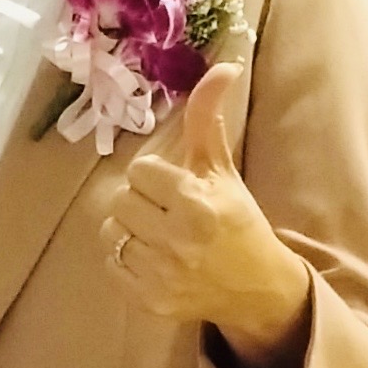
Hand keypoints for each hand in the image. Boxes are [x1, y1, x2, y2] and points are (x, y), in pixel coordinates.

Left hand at [106, 62, 308, 365]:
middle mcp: (178, 238)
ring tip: (158, 233)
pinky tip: (153, 256)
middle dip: (142, 201)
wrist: (257, 288)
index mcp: (197, 201)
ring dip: (130, 228)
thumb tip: (223, 66)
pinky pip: (111, 264)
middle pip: (122, 200)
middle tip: (166, 211)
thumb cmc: (237, 220)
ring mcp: (161, 273)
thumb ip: (208, 120)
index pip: (140, 171)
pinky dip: (125, 258)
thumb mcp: (223, 170)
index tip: (174, 187)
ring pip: (112, 231)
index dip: (155, 176)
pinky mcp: (148, 300)